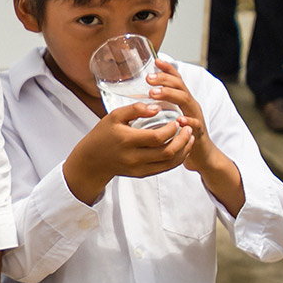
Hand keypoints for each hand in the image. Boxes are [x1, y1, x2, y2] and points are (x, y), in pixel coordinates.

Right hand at [62, 102, 193, 203]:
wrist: (92, 161)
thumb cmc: (102, 135)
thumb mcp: (113, 116)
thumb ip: (135, 109)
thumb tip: (156, 108)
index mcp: (127, 140)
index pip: (157, 137)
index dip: (171, 129)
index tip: (176, 121)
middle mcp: (134, 157)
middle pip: (167, 152)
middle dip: (183, 140)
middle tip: (188, 129)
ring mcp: (139, 168)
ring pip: (170, 163)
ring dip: (184, 151)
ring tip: (190, 138)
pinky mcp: (142, 174)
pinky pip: (165, 169)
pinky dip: (177, 159)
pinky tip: (181, 149)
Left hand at [147, 59, 214, 173]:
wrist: (202, 154)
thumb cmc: (181, 133)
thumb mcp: (171, 115)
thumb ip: (160, 104)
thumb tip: (140, 94)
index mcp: (182, 99)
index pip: (176, 80)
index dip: (168, 69)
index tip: (156, 61)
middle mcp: (190, 104)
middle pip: (180, 86)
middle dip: (165, 80)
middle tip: (149, 78)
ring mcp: (196, 117)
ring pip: (186, 100)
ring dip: (170, 95)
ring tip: (155, 93)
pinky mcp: (199, 132)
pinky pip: (195, 124)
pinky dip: (187, 120)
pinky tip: (179, 119)